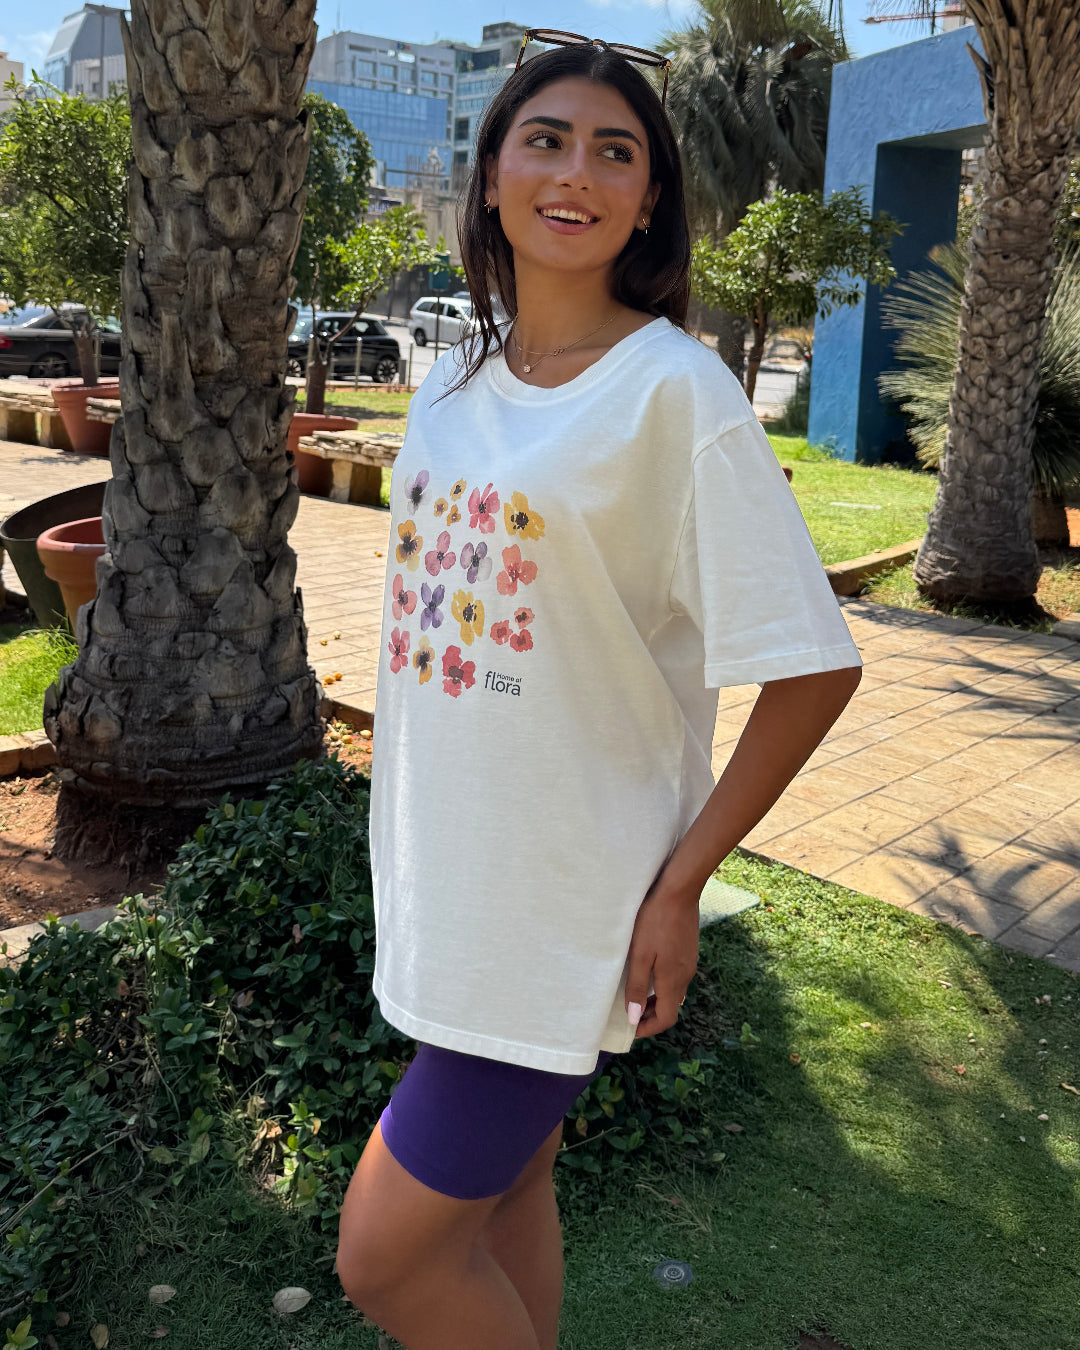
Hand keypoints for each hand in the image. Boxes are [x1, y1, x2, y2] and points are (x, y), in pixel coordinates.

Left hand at [624, 871, 699, 1039]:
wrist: (679, 891)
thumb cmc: (655, 921)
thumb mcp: (640, 955)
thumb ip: (637, 987)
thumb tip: (634, 1018)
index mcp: (673, 981)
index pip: (666, 1019)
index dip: (648, 1028)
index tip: (630, 1029)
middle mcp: (685, 976)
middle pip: (670, 1007)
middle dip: (650, 1015)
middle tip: (629, 1013)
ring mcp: (689, 963)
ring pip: (673, 992)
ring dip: (656, 999)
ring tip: (635, 994)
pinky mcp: (688, 951)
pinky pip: (676, 977)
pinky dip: (662, 984)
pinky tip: (648, 971)